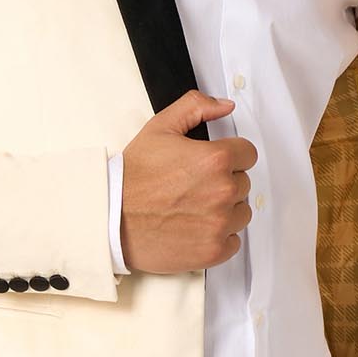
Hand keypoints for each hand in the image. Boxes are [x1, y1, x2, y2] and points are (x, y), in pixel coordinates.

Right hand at [120, 90, 258, 274]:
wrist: (110, 218)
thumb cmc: (132, 176)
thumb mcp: (159, 127)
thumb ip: (196, 107)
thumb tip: (225, 106)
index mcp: (215, 159)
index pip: (248, 154)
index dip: (229, 156)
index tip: (210, 165)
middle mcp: (222, 191)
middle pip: (243, 184)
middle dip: (223, 183)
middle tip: (193, 187)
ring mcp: (219, 223)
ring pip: (241, 213)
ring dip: (224, 210)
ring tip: (193, 208)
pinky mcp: (213, 250)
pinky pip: (233, 241)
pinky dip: (218, 236)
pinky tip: (195, 228)